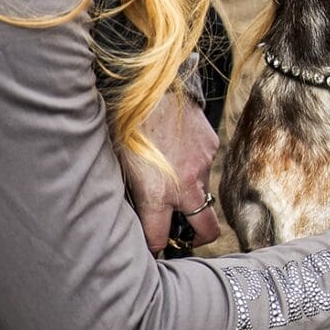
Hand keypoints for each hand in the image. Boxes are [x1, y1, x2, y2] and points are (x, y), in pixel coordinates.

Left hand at [120, 91, 222, 254]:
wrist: (149, 82)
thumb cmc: (123, 122)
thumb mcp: (118, 163)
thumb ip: (130, 193)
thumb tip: (132, 211)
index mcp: (156, 194)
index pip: (159, 239)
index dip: (152, 247)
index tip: (150, 246)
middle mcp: (185, 185)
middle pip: (206, 230)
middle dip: (197, 239)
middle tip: (183, 234)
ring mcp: (203, 165)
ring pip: (203, 191)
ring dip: (189, 190)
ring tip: (167, 168)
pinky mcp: (212, 145)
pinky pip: (204, 163)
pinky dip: (192, 163)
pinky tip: (175, 144)